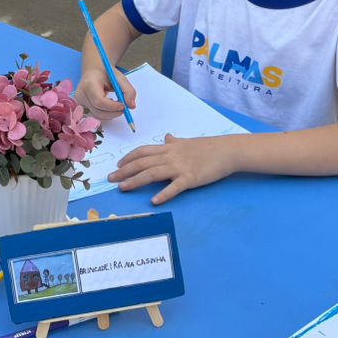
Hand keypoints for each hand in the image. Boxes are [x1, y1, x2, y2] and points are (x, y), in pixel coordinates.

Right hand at [79, 66, 136, 119]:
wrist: (93, 71)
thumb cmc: (105, 73)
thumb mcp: (120, 77)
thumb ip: (128, 91)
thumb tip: (131, 106)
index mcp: (89, 83)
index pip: (99, 101)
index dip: (113, 106)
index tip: (123, 106)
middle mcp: (81, 94)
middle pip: (98, 111)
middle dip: (113, 112)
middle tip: (124, 108)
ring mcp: (79, 101)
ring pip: (97, 115)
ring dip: (110, 114)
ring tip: (116, 104)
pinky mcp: (81, 106)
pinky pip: (95, 114)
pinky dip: (105, 113)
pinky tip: (109, 105)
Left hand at [109, 133, 234, 203]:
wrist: (227, 150)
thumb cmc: (208, 147)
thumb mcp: (187, 142)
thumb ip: (174, 142)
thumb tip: (166, 137)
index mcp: (168, 148)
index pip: (142, 152)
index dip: (128, 158)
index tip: (118, 165)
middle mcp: (170, 156)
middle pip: (141, 163)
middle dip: (124, 171)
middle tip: (110, 179)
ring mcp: (180, 167)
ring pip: (152, 173)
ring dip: (135, 181)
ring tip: (123, 188)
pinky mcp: (191, 178)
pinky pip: (174, 187)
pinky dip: (163, 194)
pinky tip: (154, 201)